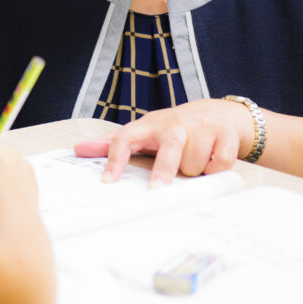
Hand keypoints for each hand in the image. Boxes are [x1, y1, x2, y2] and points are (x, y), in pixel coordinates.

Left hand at [74, 99, 250, 186]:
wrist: (216, 113)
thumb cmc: (172, 128)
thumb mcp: (143, 132)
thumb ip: (112, 143)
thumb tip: (77, 149)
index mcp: (149, 125)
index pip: (125, 137)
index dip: (115, 159)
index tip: (107, 182)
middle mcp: (174, 123)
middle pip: (169, 146)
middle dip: (164, 170)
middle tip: (156, 190)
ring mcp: (201, 125)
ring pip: (195, 162)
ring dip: (194, 171)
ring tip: (192, 163)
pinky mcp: (224, 133)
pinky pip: (220, 162)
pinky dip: (216, 169)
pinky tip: (212, 161)